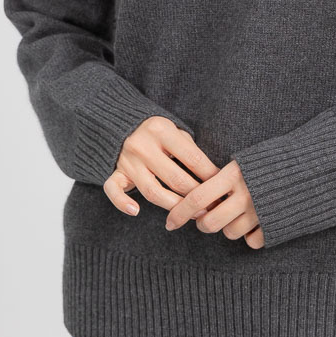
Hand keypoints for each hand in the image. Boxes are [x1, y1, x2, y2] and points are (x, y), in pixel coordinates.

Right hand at [103, 116, 221, 215]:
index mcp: (161, 130)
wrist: (119, 121)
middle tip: (212, 207)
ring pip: (152, 191)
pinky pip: (113, 190)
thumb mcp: (174, 129)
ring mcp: (127, 160)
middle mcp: (143, 145)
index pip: (192, 158)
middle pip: (175, 178)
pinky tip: (136, 212)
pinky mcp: (115, 172)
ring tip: (192, 215)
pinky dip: (122, 202)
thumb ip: (188, 148)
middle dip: (197, 196)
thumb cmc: (155, 131)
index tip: (222, 187)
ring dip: (174, 206)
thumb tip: (213, 175)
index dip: (209, 175)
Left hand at [165, 159, 264, 249]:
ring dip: (229, 227)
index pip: (197, 197)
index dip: (179, 212)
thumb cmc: (271, 162)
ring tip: (239, 213)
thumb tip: (196, 198)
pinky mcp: (274, 225)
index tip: (169, 223)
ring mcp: (260, 212)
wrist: (310, 166)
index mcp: (233, 175)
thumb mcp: (243, 161)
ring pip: (230, 233)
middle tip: (209, 217)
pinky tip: (258, 221)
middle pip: (209, 222)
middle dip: (204, 224)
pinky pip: (252, 241)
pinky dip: (252, 235)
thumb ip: (222, 178)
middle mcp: (244, 194)